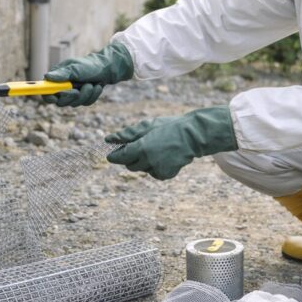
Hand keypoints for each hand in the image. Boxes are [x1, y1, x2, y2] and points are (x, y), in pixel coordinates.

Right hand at [42, 42, 132, 106]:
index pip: (46, 91)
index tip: (55, 97)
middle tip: (77, 90)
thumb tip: (47, 77)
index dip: (48, 96)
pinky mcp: (83, 97)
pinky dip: (92, 96)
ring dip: (85, 94)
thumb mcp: (75, 68)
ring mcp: (73, 93)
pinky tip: (97, 86)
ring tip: (91, 84)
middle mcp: (63, 86)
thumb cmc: (90, 65)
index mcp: (57, 78)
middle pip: (60, 102)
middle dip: (71, 97)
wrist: (107, 68)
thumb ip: (62, 74)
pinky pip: (85, 103)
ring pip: (74, 104)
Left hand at [106, 106, 237, 179]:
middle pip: (130, 165)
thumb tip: (108, 139)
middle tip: (137, 147)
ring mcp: (158, 170)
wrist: (192, 136)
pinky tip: (163, 156)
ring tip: (156, 148)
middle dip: (130, 158)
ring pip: (142, 169)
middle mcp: (149, 161)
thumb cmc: (168, 127)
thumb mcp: (147, 126)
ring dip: (143, 161)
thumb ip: (127, 134)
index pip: (121, 157)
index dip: (114, 156)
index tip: (110, 155)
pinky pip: (153, 173)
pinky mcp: (166, 175)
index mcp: (142, 148)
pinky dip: (154, 166)